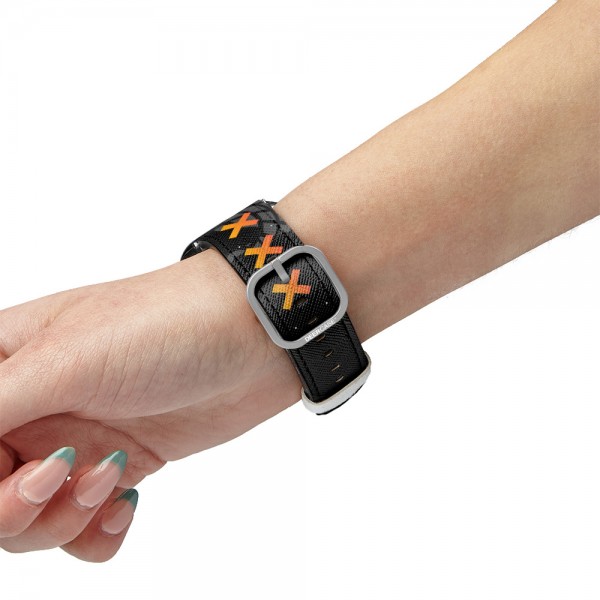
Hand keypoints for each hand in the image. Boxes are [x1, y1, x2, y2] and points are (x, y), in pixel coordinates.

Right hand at [0, 250, 298, 559]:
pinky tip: (125, 504)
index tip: (15, 467)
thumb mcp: (65, 360)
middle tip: (58, 478)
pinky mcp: (121, 462)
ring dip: (61, 518)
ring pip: (30, 518)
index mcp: (6, 364)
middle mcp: (35, 404)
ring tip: (109, 479)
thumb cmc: (164, 325)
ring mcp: (78, 436)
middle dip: (13, 507)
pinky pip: (84, 526)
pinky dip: (96, 530)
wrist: (253, 338)